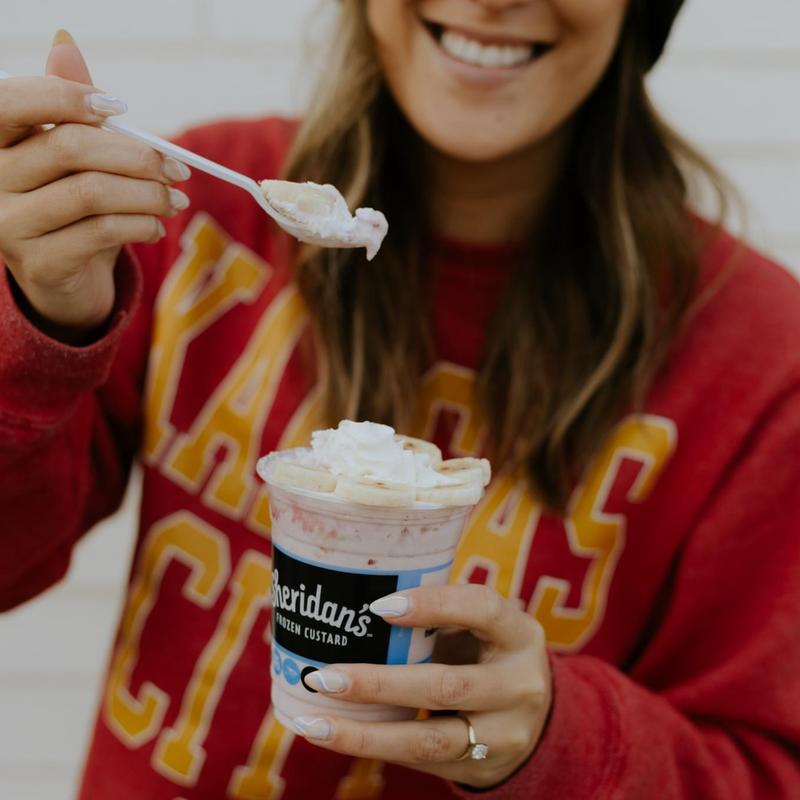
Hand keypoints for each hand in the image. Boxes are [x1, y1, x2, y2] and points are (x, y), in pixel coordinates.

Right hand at [0, 31, 190, 341]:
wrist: (64, 278)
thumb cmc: (70, 206)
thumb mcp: (72, 156)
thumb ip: (70, 107)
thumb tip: (65, 42)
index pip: (13, 102)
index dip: (66, 97)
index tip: (119, 107)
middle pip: (71, 147)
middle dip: (137, 155)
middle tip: (178, 169)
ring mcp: (11, 224)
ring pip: (92, 193)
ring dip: (149, 194)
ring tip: (174, 200)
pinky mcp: (40, 263)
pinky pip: (103, 232)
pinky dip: (142, 225)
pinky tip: (156, 226)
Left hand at [290, 584, 551, 788]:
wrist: (533, 716)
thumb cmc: (485, 652)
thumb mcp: (478, 626)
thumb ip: (435, 615)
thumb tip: (351, 602)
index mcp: (519, 633)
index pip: (482, 609)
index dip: (433, 605)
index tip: (378, 607)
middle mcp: (519, 684)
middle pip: (446, 686)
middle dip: (379, 683)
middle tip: (324, 675)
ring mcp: (505, 733)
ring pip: (429, 738)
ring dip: (364, 733)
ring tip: (314, 722)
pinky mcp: (482, 767)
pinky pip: (420, 760)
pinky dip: (374, 745)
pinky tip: (334, 735)